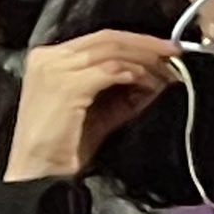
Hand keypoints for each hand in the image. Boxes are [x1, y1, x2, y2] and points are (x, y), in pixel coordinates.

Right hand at [5, 32, 179, 181]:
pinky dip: (133, 75)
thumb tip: (157, 77)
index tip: (164, 49)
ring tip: (166, 72)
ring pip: (111, 51)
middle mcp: (49, 57)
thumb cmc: (63, 149)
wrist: (39, 175)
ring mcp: (56, 69)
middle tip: (174, 53)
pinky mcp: (67, 85)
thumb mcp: (99, 112)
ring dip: (144, 61)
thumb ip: (123, 92)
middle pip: (108, 38)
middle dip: (146, 45)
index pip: (99, 39)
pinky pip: (109, 71)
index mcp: (49, 59)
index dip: (136, 41)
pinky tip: (148, 84)